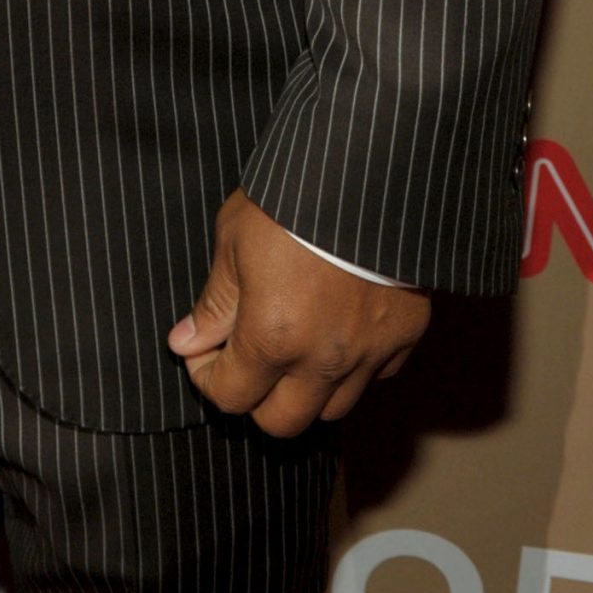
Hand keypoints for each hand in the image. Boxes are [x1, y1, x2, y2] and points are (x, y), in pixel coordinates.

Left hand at [168, 190, 429, 434]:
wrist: (370, 170)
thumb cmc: (292, 196)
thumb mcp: (236, 238)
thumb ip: (215, 301)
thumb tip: (187, 342)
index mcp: (273, 336)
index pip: (230, 397)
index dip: (208, 377)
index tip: (204, 352)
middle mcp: (323, 359)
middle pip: (281, 422)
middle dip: (256, 397)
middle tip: (247, 356)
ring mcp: (369, 352)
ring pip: (331, 409)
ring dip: (305, 388)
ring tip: (294, 343)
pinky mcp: (405, 336)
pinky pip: (374, 376)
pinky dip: (353, 366)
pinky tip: (338, 328)